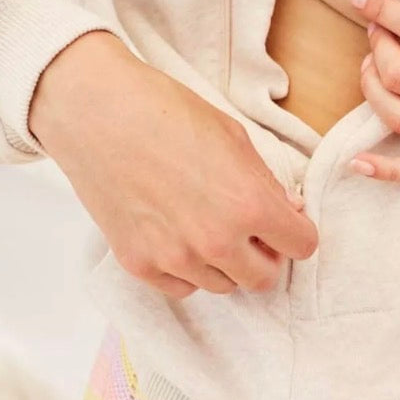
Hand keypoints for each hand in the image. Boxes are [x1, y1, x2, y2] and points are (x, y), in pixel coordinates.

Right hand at [30, 32, 317, 297]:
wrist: (97, 112)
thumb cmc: (166, 112)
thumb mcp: (233, 137)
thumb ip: (264, 182)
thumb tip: (288, 210)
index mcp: (249, 204)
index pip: (302, 246)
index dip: (297, 231)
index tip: (286, 221)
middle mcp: (216, 241)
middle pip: (264, 278)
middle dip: (264, 254)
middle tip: (249, 228)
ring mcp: (175, 258)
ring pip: (223, 285)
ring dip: (225, 262)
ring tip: (205, 222)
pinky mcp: (139, 265)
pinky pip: (182, 287)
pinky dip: (187, 269)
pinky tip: (177, 234)